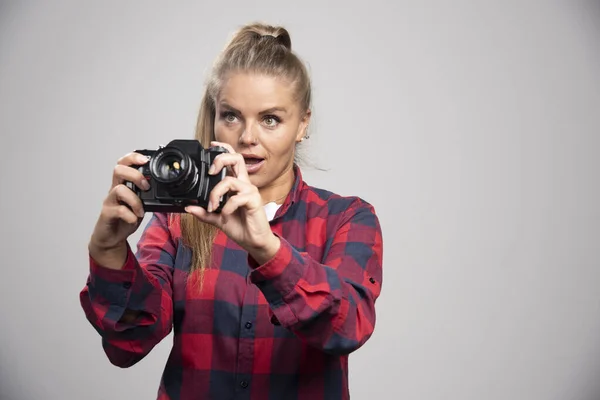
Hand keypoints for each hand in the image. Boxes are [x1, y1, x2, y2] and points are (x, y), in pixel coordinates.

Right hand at [88, 152, 149, 268]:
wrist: (112, 236)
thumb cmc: (126, 218)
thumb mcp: (141, 203)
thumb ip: (149, 195)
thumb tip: (166, 188)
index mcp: (124, 184)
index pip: (124, 163)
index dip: (133, 157)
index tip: (145, 159)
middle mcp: (115, 189)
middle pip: (118, 170)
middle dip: (135, 175)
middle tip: (146, 187)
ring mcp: (110, 201)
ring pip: (118, 189)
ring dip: (134, 199)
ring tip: (141, 209)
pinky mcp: (108, 213)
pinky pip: (118, 210)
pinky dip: (130, 215)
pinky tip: (134, 219)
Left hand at [185, 141, 279, 263]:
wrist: (254, 242)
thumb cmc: (241, 227)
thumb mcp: (218, 219)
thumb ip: (204, 212)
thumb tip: (189, 206)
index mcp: (237, 185)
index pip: (233, 160)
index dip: (224, 149)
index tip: (211, 145)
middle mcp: (245, 184)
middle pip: (237, 159)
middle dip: (221, 159)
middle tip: (210, 171)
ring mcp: (250, 191)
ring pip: (230, 181)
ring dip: (216, 193)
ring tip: (213, 207)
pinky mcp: (254, 200)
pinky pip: (236, 198)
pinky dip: (227, 207)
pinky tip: (225, 215)